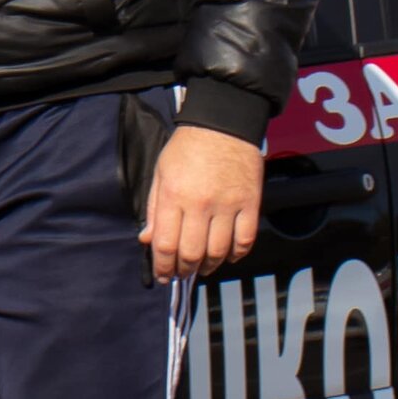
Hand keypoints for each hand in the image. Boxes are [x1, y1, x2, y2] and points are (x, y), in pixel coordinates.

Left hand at [141, 125, 263, 282]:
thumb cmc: (187, 148)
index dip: (163, 267)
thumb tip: (147, 240)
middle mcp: (200, 204)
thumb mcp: (161, 173)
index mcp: (173, 196)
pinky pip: (245, 240)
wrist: (223, 123)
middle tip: (182, 273)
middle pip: (191, 254)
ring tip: (203, 267)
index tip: (163, 275)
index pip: (165, 245)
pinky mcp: (250, 203)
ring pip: (218, 252)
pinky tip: (228, 256)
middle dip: (184, 270)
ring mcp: (227, 204)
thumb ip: (153, 208)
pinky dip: (237, 254)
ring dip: (209, 266)